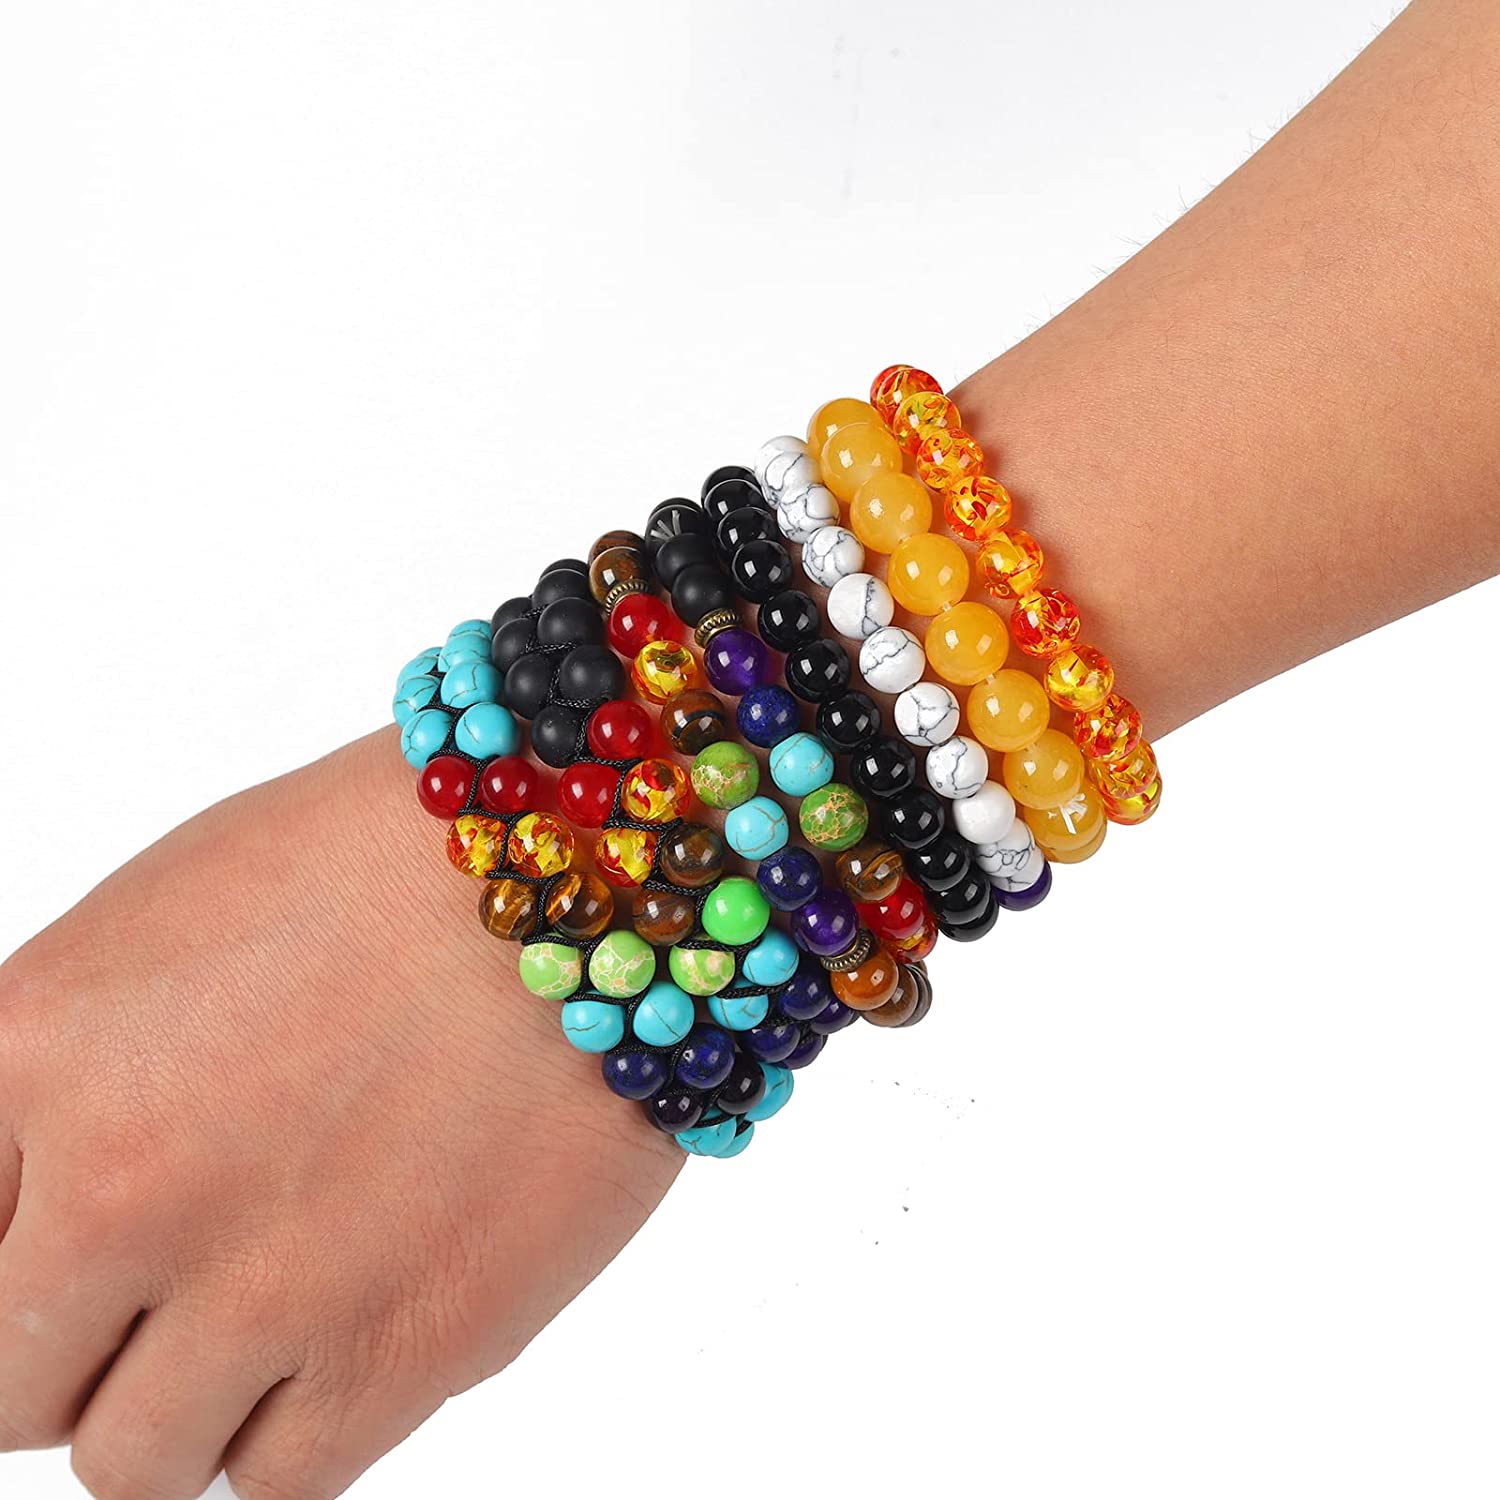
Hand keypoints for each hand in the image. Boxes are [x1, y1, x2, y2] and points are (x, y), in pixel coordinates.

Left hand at [0, 729, 680, 1499]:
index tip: (66, 1254)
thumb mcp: (170, 914)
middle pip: (10, 1387)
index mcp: (38, 1052)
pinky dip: (299, 1420)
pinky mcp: (398, 1349)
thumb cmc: (391, 857)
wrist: (589, 862)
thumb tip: (31, 1202)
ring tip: (284, 1295)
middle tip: (169, 1286)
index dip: (16, 1252)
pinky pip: (279, 1480)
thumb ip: (62, 1072)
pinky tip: (359, 1317)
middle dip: (81, 1344)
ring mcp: (256, 1285)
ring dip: (189, 1397)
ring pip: (134, 1464)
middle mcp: (116, 1188)